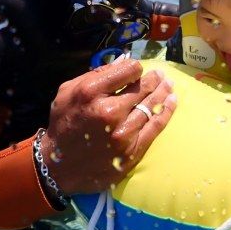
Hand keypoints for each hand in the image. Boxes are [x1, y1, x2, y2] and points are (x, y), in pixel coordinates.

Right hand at [41, 58, 176, 194]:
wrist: (58, 166)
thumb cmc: (63, 123)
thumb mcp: (68, 91)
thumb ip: (95, 75)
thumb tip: (123, 62)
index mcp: (91, 93)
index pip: (128, 70)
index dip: (135, 68)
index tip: (136, 70)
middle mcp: (109, 111)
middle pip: (143, 88)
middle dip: (154, 79)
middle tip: (161, 75)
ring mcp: (122, 133)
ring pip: (151, 105)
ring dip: (164, 92)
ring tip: (169, 85)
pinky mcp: (132, 150)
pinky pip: (155, 127)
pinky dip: (166, 112)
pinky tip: (172, 101)